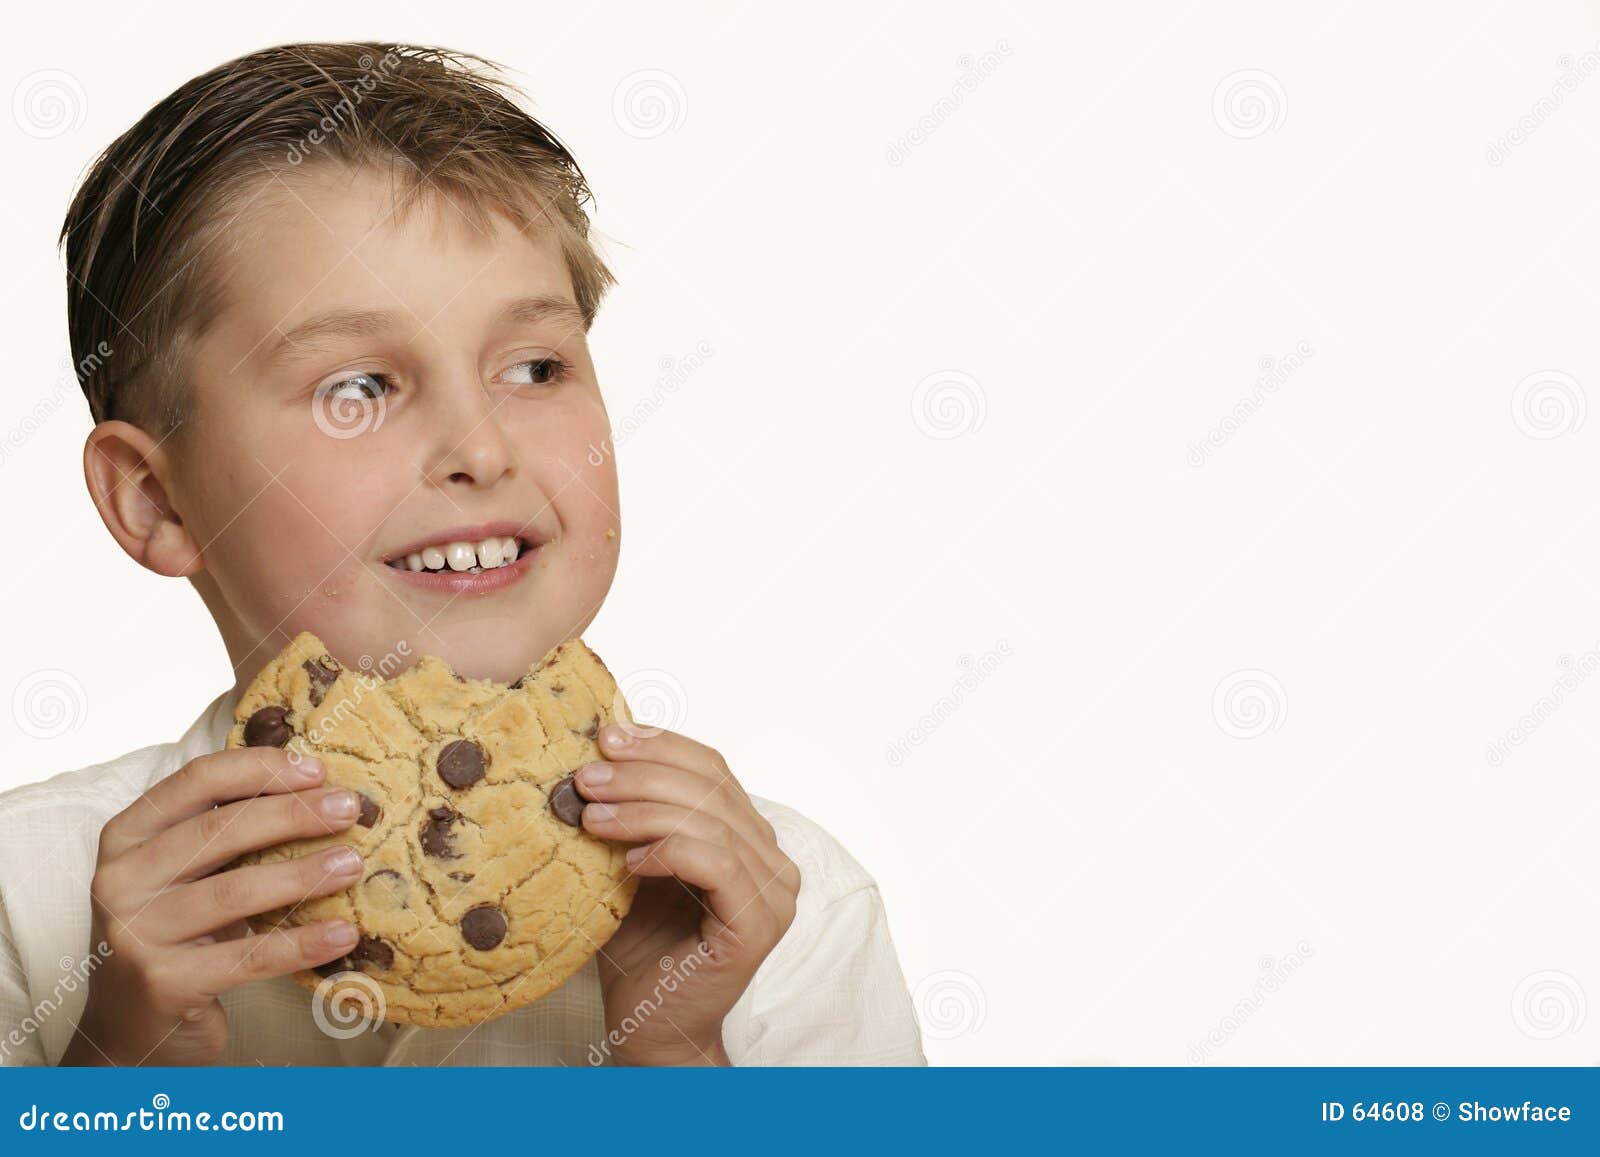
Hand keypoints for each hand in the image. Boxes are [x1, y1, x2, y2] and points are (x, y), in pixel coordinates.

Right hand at [59, 747, 365, 1065]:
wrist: (132, 1026)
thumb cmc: (176, 932)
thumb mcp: (186, 873)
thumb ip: (227, 832)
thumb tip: (322, 791)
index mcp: (127, 835)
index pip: (196, 781)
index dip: (260, 768)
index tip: (319, 771)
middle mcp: (120, 879)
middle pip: (219, 830)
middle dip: (293, 814)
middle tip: (350, 809)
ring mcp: (135, 933)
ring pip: (235, 892)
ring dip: (304, 875)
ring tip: (353, 865)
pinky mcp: (162, 983)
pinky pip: (247, 956)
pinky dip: (302, 943)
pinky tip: (344, 934)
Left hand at [575, 724, 799, 1065]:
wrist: (649, 1029)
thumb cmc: (638, 950)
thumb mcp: (631, 864)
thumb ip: (634, 817)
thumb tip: (597, 754)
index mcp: (749, 838)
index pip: (713, 769)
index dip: (662, 745)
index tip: (608, 737)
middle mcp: (773, 860)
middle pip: (712, 788)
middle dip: (642, 774)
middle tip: (586, 778)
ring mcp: (773, 892)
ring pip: (710, 821)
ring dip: (643, 811)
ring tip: (590, 817)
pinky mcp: (758, 923)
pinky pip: (715, 863)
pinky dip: (667, 849)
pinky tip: (628, 860)